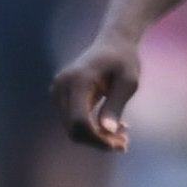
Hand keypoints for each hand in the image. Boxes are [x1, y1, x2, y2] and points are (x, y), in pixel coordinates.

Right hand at [51, 36, 140, 151]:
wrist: (113, 43)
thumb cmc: (124, 60)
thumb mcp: (129, 81)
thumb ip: (117, 104)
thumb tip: (107, 130)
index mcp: (78, 80)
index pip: (80, 121)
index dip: (98, 138)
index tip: (121, 144)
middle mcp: (62, 85)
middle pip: (74, 129)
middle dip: (99, 141)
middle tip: (125, 143)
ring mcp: (57, 91)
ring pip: (72, 130)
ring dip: (97, 138)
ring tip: (123, 134)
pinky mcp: (59, 96)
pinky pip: (72, 122)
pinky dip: (91, 130)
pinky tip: (112, 126)